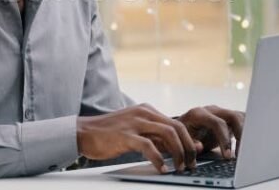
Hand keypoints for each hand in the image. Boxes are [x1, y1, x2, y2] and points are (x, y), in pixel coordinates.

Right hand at [77, 104, 200, 172]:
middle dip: (188, 147)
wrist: (83, 132)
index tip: (195, 155)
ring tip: (179, 167)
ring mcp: (134, 123)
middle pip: (177, 127)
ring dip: (178, 153)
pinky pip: (149, 146)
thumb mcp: (137, 132)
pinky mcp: (125, 135)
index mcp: (148, 111)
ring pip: (167, 134)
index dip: (190, 140)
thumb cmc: (111, 134)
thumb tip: (182, 146)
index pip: (177, 123)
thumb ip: (158, 138)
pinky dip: (159, 159)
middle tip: (190, 164)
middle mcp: (144, 113)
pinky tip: (162, 169)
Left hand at [177, 106, 244, 158]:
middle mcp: (211, 110)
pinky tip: (246, 145)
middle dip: (240, 135)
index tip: (227, 156)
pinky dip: (247, 131)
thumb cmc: (182, 134)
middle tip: (241, 153)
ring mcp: (220, 112)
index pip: (217, 123)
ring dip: (245, 134)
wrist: (182, 127)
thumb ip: (190, 143)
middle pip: (233, 117)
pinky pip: (241, 120)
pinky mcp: (227, 117)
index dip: (224, 140)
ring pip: (240, 117)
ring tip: (244, 152)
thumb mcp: (182, 140)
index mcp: (199, 113)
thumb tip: (199, 146)